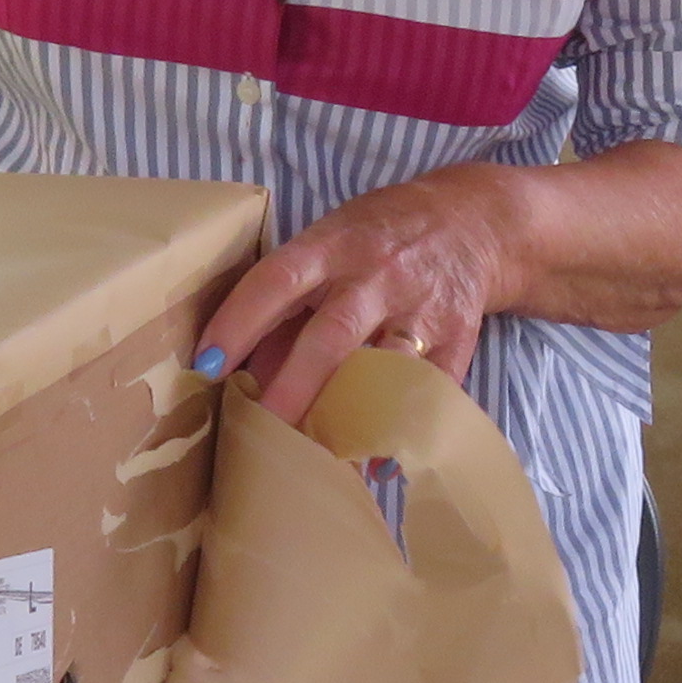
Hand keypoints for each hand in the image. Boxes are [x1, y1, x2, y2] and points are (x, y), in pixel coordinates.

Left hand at [193, 164, 532, 425]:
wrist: (472, 219)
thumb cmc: (379, 236)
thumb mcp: (330, 243)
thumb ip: (292, 299)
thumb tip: (248, 368)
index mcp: (335, 244)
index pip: (277, 280)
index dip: (239, 321)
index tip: (208, 364)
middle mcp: (378, 274)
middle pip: (333, 332)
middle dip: (295, 384)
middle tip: (263, 426)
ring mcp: (422, 306)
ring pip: (386, 364)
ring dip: (352, 411)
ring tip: (318, 452)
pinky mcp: (457, 334)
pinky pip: (433, 387)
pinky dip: (406, 428)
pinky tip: (377, 463)